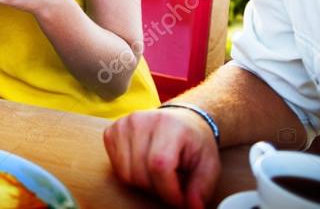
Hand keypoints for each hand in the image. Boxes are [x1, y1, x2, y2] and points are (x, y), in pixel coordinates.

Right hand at [103, 108, 220, 208]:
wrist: (179, 119)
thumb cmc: (193, 142)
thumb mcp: (208, 164)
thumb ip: (201, 188)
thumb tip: (193, 207)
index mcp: (168, 125)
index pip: (159, 165)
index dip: (169, 191)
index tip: (179, 200)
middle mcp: (141, 120)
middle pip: (140, 173)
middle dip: (157, 190)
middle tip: (171, 186)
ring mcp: (123, 124)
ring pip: (125, 174)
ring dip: (143, 184)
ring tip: (158, 177)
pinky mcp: (111, 131)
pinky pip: (115, 167)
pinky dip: (130, 174)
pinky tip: (143, 167)